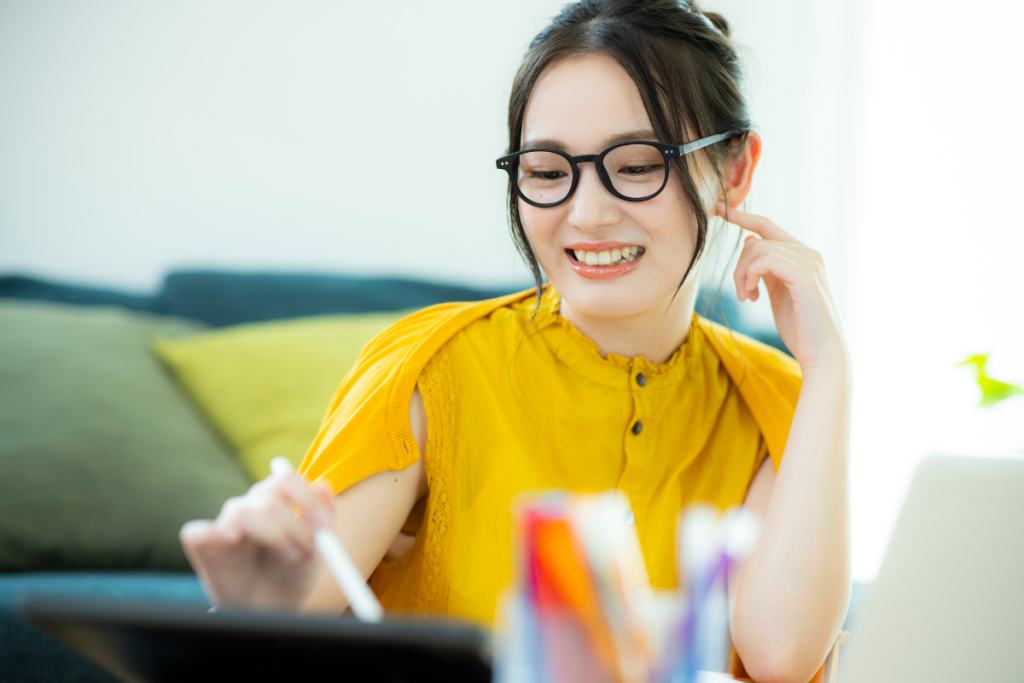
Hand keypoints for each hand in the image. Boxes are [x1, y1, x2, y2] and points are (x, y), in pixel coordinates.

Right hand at [180, 467, 334, 610]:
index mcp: (276, 499)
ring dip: (273, 535)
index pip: (285, 480)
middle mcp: (249, 506)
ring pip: (243, 513)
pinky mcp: (204, 546)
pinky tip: (230, 539)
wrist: (271, 610)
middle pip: (269, 499)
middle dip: (294, 527)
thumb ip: (323, 518)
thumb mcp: (317, 550)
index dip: (306, 499)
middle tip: (308, 552)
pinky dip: (211, 532)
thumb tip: (324, 485)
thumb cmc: (291, 575)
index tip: (322, 526)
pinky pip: (196, 532)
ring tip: (290, 558)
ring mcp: (225, 525)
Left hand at [716, 202, 847, 373]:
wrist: (822, 355)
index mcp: (802, 257)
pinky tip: (751, 296)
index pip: (768, 226)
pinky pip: (765, 259)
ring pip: (758, 248)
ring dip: (742, 274)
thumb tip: (750, 242)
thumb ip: (766, 269)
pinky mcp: (806, 275)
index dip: (742, 217)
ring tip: (747, 298)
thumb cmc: (800, 329)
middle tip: (742, 294)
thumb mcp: (777, 292)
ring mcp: (810, 263)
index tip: (718, 209)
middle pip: (757, 239)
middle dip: (739, 265)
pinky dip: (750, 275)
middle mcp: (809, 254)